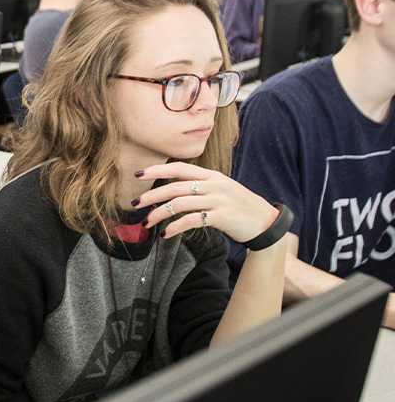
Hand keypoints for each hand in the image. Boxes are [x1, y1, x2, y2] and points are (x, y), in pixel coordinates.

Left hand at [133, 162, 277, 242]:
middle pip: (175, 187)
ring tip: (147, 222)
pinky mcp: (221, 217)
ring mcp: (218, 200)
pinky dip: (175, 227)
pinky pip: (191, 221)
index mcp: (212, 176)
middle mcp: (214, 185)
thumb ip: (201, 186)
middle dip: (151, 195)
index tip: (139, 174)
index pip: (180, 168)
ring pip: (179, 204)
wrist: (265, 222)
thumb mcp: (222, 189)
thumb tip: (173, 190)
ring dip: (159, 214)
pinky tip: (166, 234)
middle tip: (135, 203)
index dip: (158, 170)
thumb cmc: (240, 207)